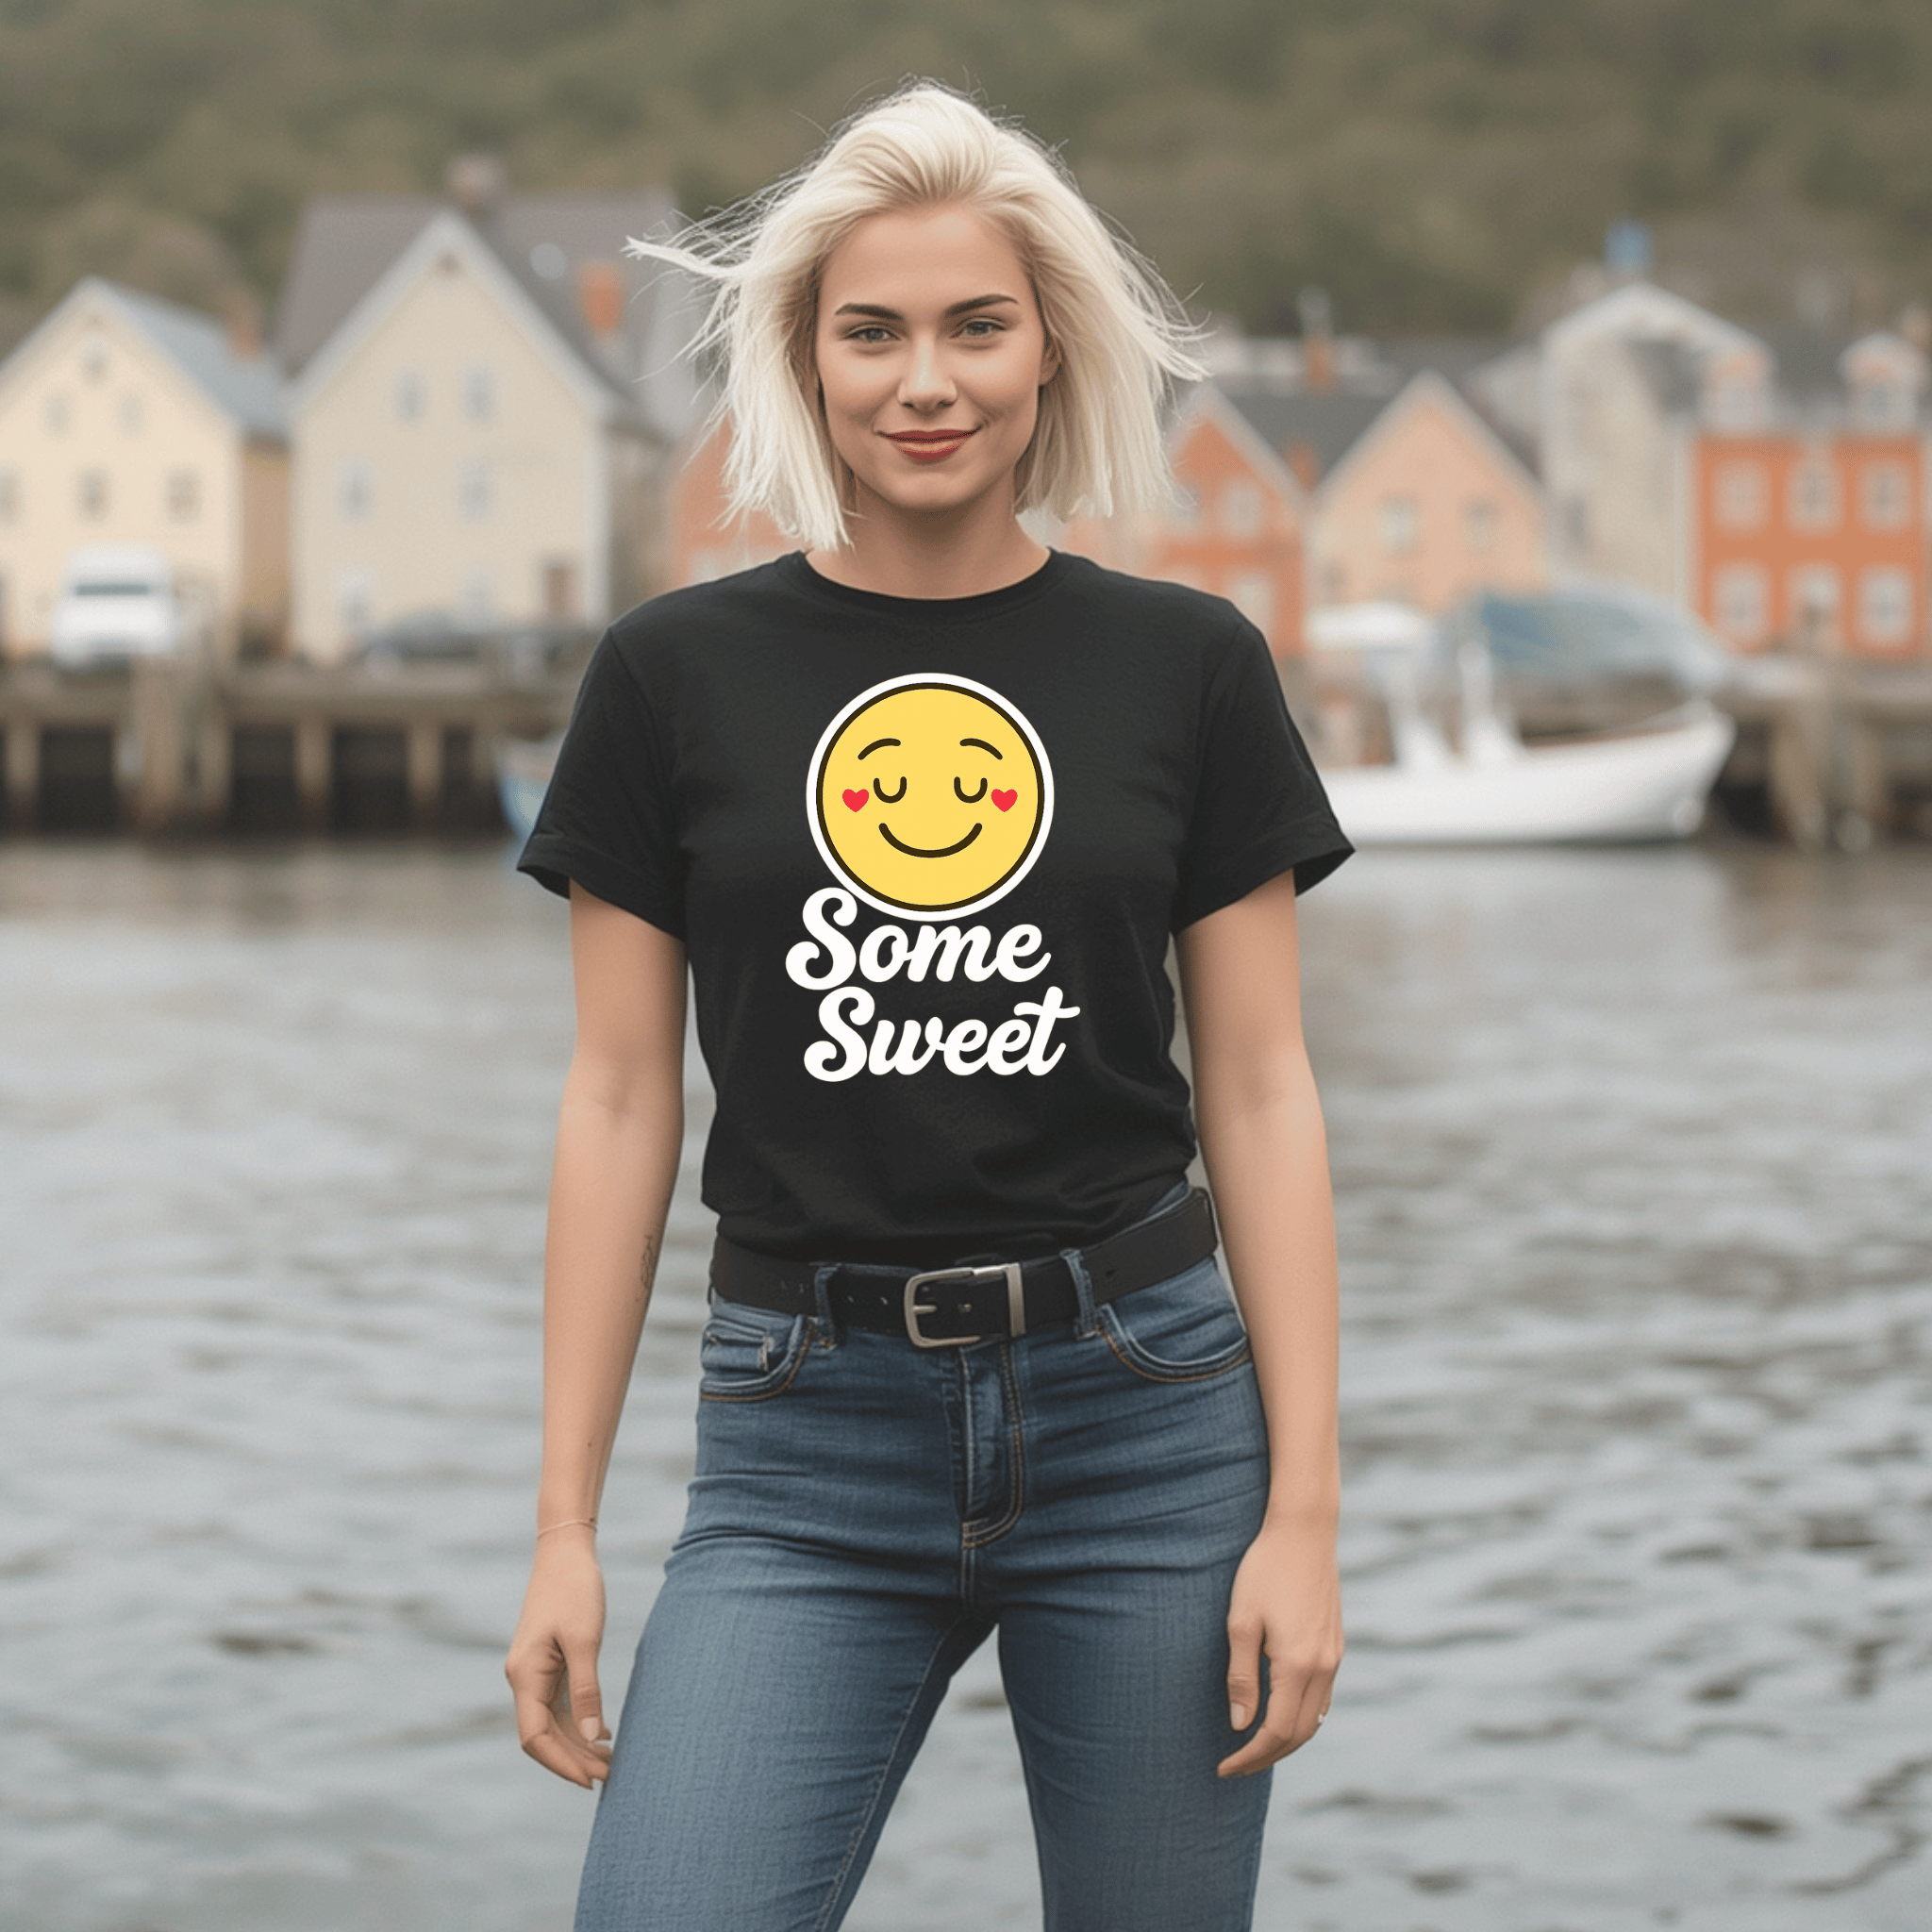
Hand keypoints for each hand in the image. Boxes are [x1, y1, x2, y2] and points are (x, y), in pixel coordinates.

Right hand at [505, 1528, 611, 1786]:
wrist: (565, 1552)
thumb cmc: (575, 1590)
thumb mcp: (584, 1640)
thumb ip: (586, 1689)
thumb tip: (592, 1736)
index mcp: (524, 1676)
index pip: (535, 1738)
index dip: (561, 1763)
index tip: (590, 1780)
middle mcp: (523, 1679)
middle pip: (543, 1735)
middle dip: (573, 1758)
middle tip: (610, 1775)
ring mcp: (534, 1672)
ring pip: (552, 1722)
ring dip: (578, 1743)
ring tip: (610, 1761)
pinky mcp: (548, 1663)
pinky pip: (559, 1704)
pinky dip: (578, 1721)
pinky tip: (603, 1732)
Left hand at [1217, 1514, 1342, 1777]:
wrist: (1304, 1531)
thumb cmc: (1264, 1570)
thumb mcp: (1241, 1621)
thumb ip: (1242, 1676)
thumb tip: (1241, 1725)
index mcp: (1298, 1665)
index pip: (1276, 1732)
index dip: (1250, 1756)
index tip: (1223, 1767)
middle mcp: (1324, 1667)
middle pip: (1299, 1734)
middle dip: (1267, 1756)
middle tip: (1235, 1766)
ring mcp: (1334, 1656)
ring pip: (1315, 1718)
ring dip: (1286, 1740)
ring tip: (1254, 1747)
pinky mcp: (1335, 1644)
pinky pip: (1322, 1697)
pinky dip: (1301, 1716)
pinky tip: (1280, 1712)